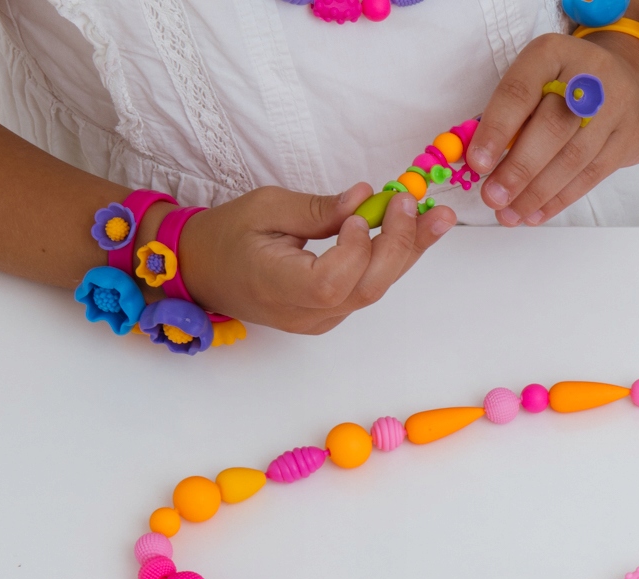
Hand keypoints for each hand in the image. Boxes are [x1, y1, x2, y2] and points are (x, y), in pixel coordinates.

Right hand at [174, 184, 453, 334]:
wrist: (202, 271)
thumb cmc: (225, 236)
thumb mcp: (264, 208)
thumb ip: (317, 210)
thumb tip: (366, 198)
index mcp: (278, 289)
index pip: (332, 282)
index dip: (356, 250)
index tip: (361, 215)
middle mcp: (304, 313)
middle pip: (366, 288)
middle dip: (402, 245)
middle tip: (424, 207)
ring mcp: (319, 319)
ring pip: (374, 289)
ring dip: (407, 252)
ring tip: (437, 219)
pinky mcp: (328, 314)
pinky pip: (366, 289)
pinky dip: (389, 260)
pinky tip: (412, 234)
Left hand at [468, 32, 638, 225]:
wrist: (629, 77)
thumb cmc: (566, 83)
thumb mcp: (535, 78)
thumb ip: (509, 112)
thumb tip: (478, 159)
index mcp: (554, 53)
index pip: (521, 92)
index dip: (497, 129)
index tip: (476, 164)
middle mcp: (592, 75)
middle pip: (553, 128)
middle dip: (519, 169)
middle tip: (493, 198)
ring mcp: (619, 107)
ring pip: (574, 159)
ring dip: (538, 193)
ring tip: (510, 213)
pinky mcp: (633, 138)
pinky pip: (593, 176)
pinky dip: (560, 198)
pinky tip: (536, 212)